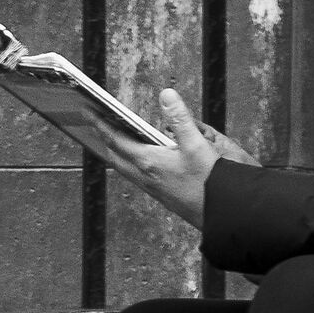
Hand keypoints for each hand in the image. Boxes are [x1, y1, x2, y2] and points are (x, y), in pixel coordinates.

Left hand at [90, 88, 252, 227]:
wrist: (225, 217)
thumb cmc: (211, 184)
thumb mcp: (198, 145)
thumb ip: (181, 119)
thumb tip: (167, 95)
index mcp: (149, 163)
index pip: (116, 140)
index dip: (100, 124)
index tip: (88, 111)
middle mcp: (146, 178)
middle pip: (115, 156)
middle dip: (104, 138)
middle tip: (96, 123)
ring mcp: (154, 189)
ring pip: (126, 169)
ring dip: (117, 153)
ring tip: (114, 138)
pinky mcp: (163, 196)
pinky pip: (139, 177)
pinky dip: (132, 164)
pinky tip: (142, 160)